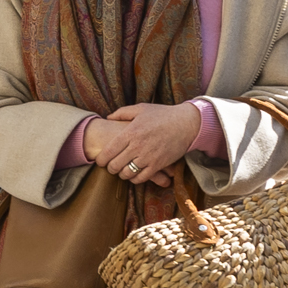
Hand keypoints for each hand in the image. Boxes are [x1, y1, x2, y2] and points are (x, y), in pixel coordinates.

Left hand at [83, 103, 202, 186]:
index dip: (101, 159)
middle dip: (110, 168)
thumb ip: (122, 112)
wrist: (186, 123)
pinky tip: (134, 175)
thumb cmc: (163, 114)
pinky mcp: (159, 164)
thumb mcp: (141, 108)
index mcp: (130, 132)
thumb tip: (108, 117)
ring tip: (121, 171)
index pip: (109, 151)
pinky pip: (142, 178)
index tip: (100, 161)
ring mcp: (149, 157)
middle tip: (110, 167)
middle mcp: (138, 146)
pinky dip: (135, 179)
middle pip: (115, 165)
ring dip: (122, 174)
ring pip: (127, 173)